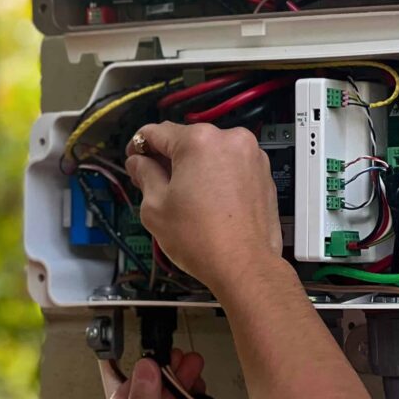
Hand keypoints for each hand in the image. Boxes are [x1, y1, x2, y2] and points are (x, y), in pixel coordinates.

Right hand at [125, 122, 282, 289]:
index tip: (134, 159)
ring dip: (194, 168)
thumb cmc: (200, 239)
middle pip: (186, 141)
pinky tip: (207, 202)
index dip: (138, 146)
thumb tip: (138, 162)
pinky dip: (216, 177)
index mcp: (198, 141)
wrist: (244, 266)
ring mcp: (251, 155)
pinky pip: (231, 166)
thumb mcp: (155, 206)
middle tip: (154, 184)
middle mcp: (229, 139)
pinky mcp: (263, 173)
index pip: (157, 132)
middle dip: (168, 159)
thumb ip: (144, 175)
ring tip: (184, 198)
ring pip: (210, 153)